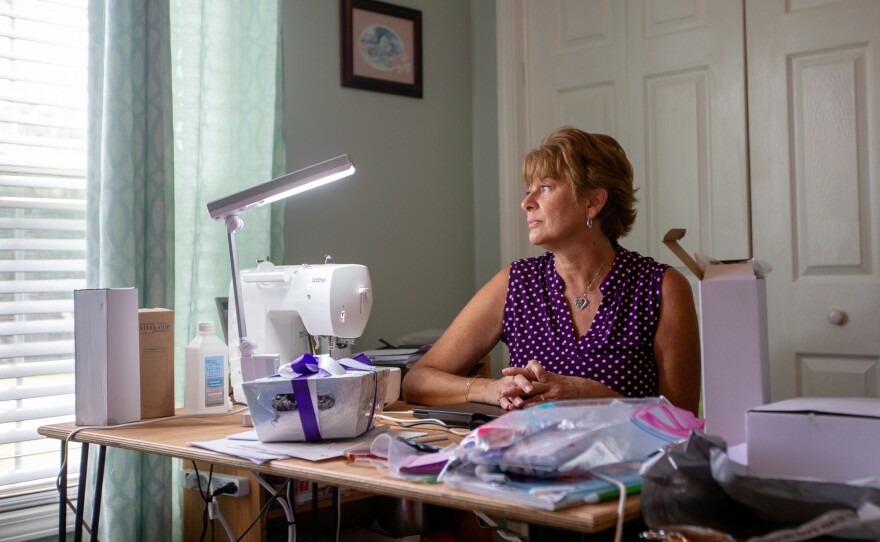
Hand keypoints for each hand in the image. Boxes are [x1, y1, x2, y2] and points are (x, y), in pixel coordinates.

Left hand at [500, 359, 619, 406]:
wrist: (591, 390)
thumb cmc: (575, 386)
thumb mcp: (559, 380)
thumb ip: (547, 381)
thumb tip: (535, 383)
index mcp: (549, 376)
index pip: (530, 372)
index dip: (517, 371)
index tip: (505, 370)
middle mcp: (549, 382)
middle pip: (528, 383)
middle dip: (514, 386)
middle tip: (502, 389)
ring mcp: (553, 392)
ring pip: (534, 394)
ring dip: (520, 398)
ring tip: (508, 401)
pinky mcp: (558, 400)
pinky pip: (543, 403)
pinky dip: (533, 406)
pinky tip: (524, 409)